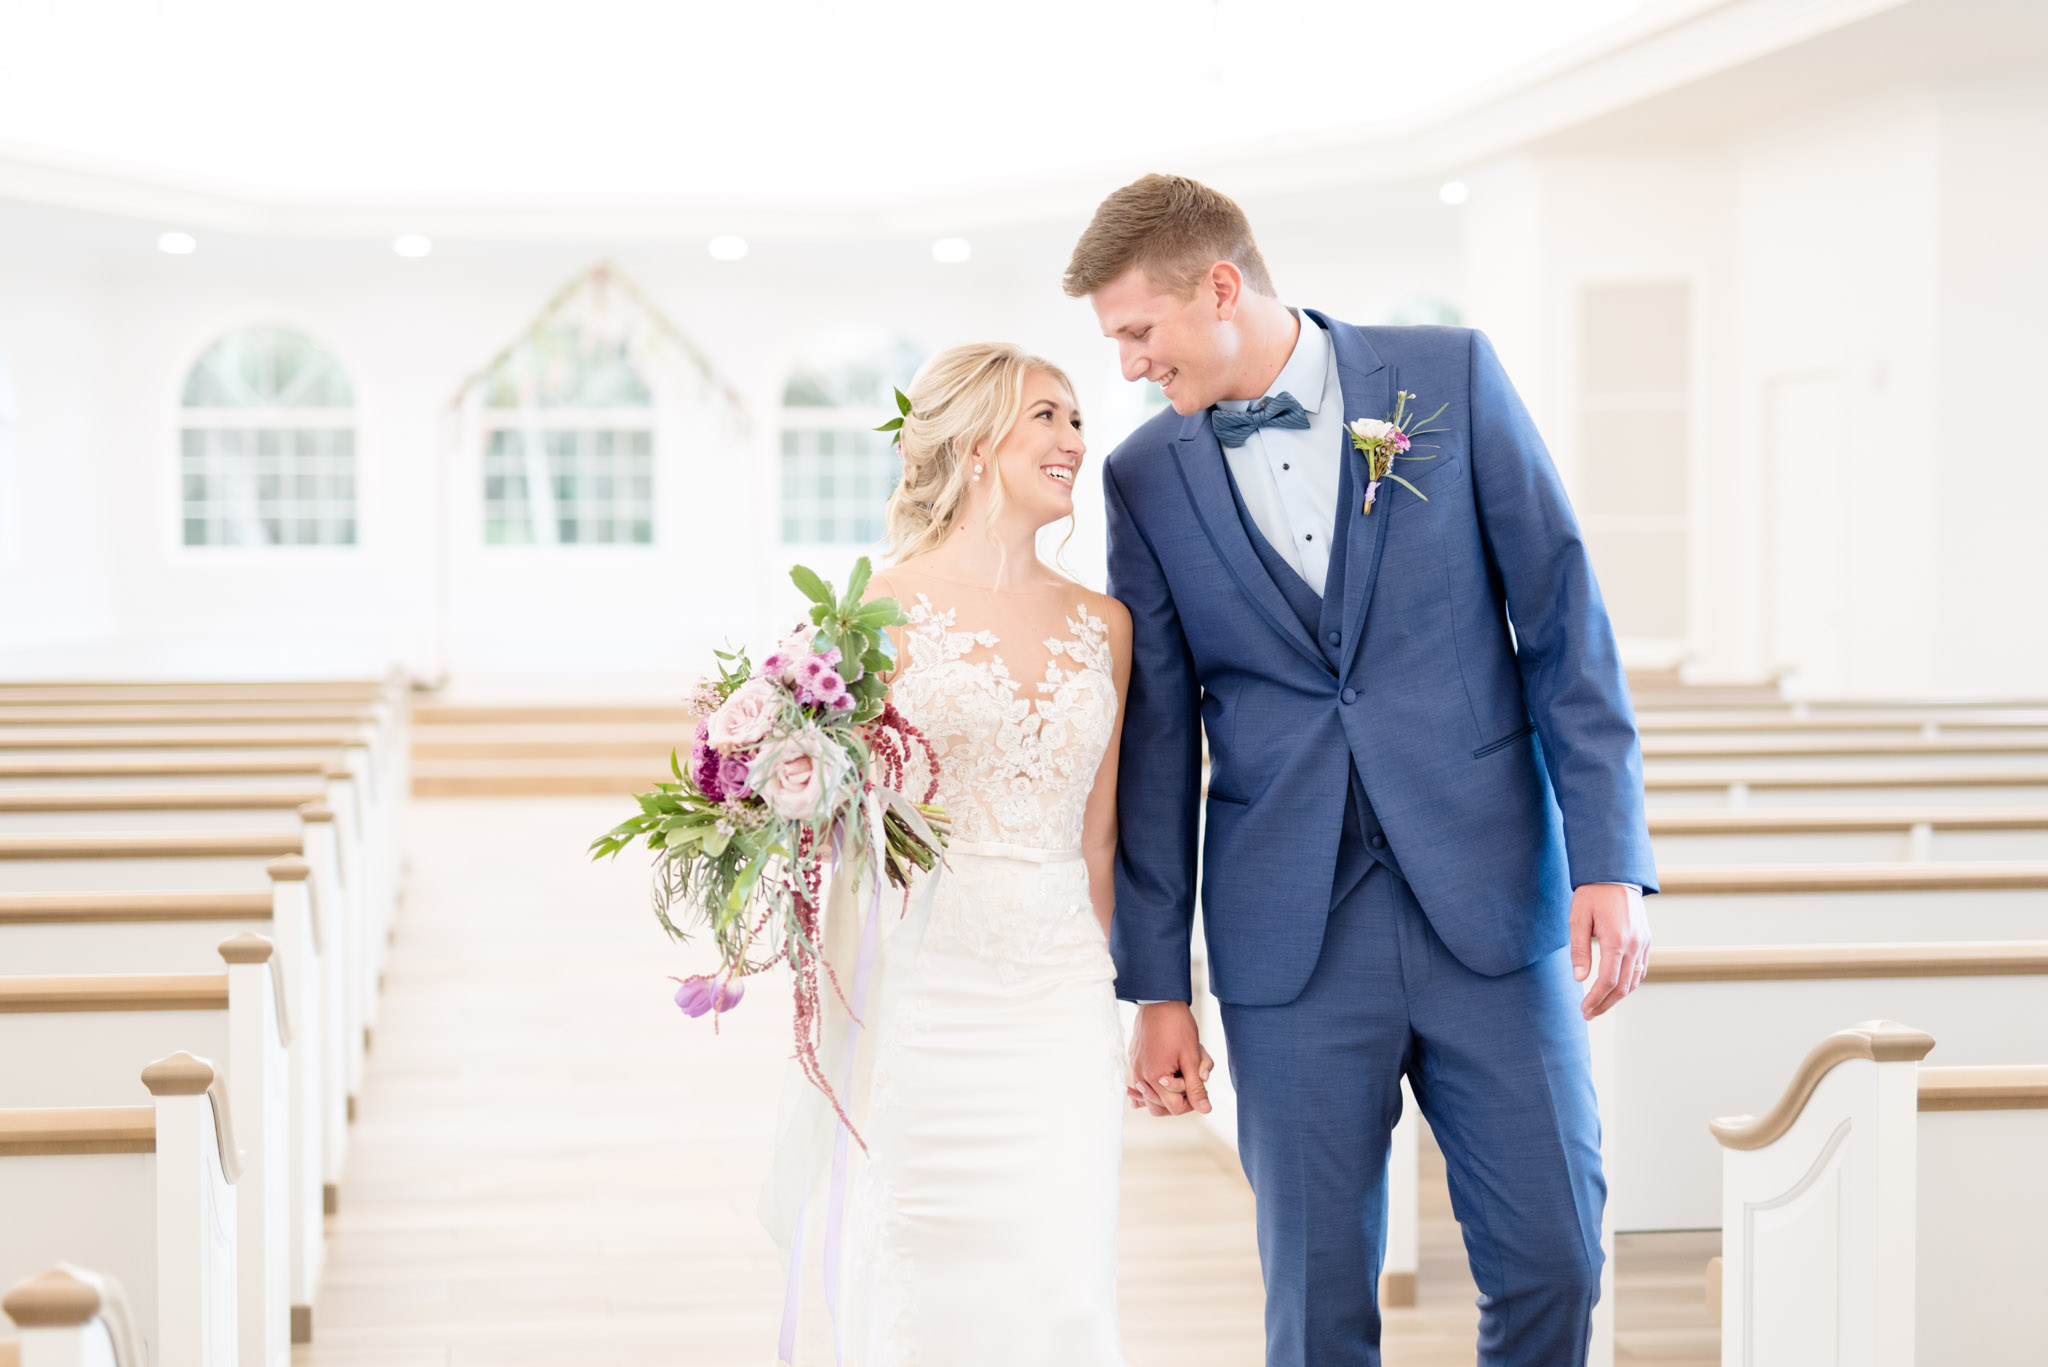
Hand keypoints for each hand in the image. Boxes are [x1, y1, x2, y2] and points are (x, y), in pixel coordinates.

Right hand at [1126, 1001, 1213, 1116]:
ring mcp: (1135, 1067)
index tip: (1198, 1087)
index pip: (1174, 1108)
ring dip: (1164, 1093)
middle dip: (1176, 1100)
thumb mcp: (1192, 1058)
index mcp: (1156, 1078)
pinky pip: (1140, 1082)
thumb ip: (1196, 1087)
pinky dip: (1151, 1085)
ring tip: (1178, 1082)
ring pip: (1148, 1097)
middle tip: (1190, 1086)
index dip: (1191, 1102)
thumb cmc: (1177, 1026)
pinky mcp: (1134, 1058)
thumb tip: (1205, 1110)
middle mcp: (1141, 1076)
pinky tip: (1161, 1080)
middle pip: (1158, 1108)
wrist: (1160, 1000)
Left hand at [1571, 882, 1649, 1019]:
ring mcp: (1643, 942)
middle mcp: (1634, 944)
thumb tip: (1579, 978)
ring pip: (1635, 980)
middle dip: (1605, 1004)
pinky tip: (1616, 989)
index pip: (1608, 980)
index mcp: (1616, 940)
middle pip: (1623, 986)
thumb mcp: (1578, 919)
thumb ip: (1579, 950)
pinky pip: (1641, 968)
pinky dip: (1629, 983)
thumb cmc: (1592, 895)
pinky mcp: (1646, 940)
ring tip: (1599, 1005)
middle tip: (1589, 1014)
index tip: (1584, 1010)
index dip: (1595, 999)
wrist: (1615, 874)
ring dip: (1618, 997)